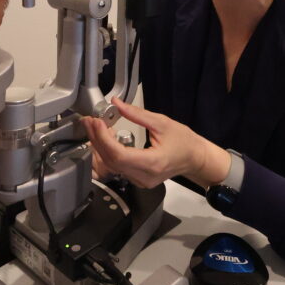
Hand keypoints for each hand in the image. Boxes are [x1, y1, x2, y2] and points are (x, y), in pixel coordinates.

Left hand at [82, 97, 230, 188]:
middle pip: (111, 161)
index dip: (103, 138)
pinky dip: (108, 153)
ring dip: (100, 146)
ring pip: (111, 166)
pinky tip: (104, 139)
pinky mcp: (137, 180)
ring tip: (94, 128)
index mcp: (152, 162)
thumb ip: (136, 114)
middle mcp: (144, 176)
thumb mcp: (161, 122)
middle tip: (90, 121)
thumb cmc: (183, 141)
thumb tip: (116, 103)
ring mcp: (140, 181)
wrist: (195, 158)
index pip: (119, 154)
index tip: (97, 122)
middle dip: (97, 140)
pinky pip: (117, 168)